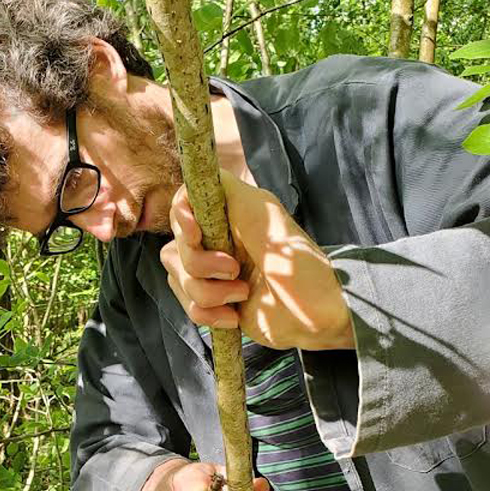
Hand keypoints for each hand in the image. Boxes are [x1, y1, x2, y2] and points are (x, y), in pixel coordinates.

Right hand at [160, 171, 353, 350]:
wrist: (315, 315)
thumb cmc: (300, 265)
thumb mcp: (265, 216)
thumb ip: (229, 191)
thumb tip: (199, 173)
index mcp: (228, 215)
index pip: (182, 206)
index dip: (180, 220)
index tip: (195, 235)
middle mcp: (217, 242)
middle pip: (174, 249)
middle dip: (201, 265)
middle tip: (236, 270)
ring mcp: (214, 275)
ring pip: (179, 280)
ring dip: (209, 293)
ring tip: (243, 295)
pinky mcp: (216, 303)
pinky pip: (189, 308)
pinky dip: (210, 316)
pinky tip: (235, 316)